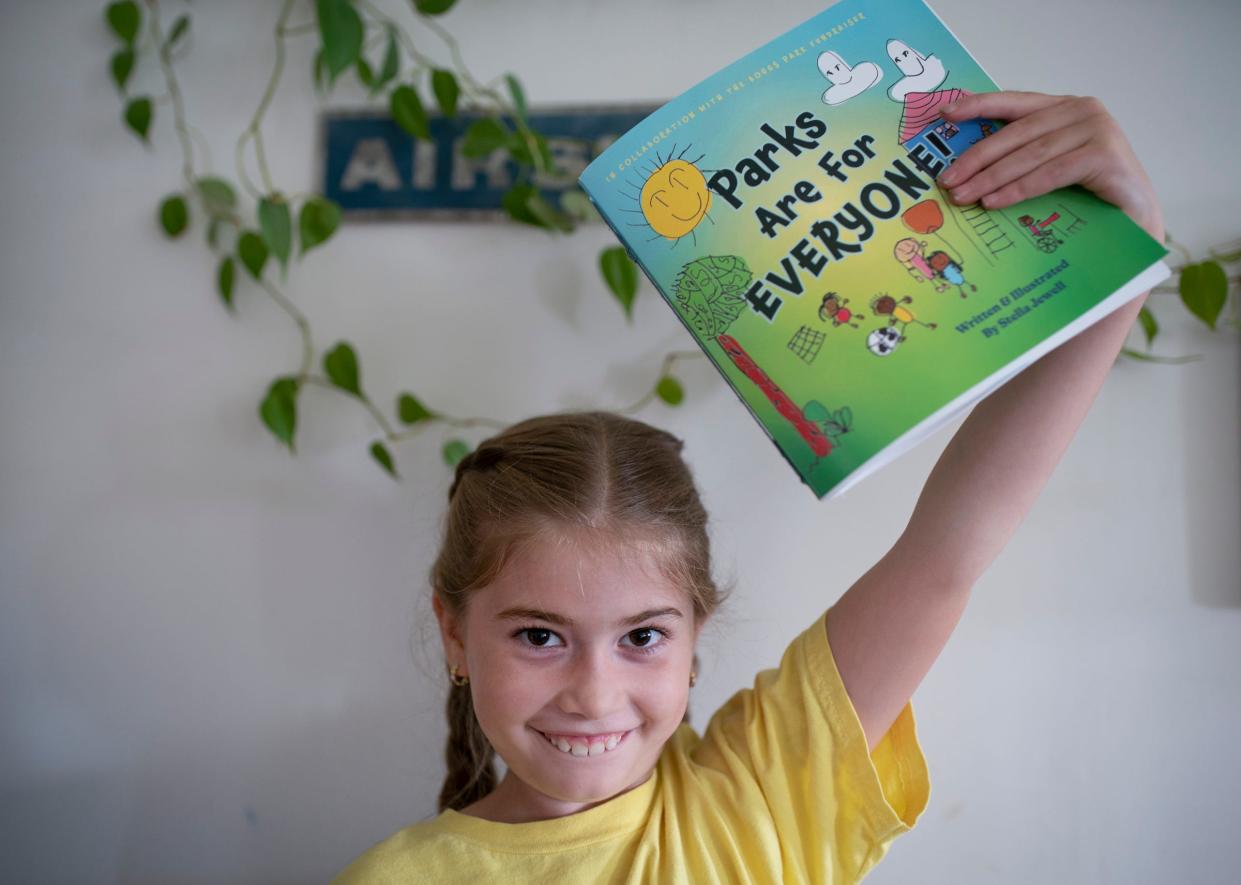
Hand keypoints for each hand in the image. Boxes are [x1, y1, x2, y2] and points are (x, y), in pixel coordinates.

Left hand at [936, 91, 1164, 241]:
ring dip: (992, 177)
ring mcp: (1097, 129)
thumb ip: (1020, 156)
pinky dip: (1019, 188)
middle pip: (1016, 133)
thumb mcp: (1048, 168)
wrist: (1136, 225)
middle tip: (947, 180)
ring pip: (1030, 154)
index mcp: (1064, 108)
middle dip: (977, 158)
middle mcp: (1082, 110)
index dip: (979, 105)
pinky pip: (1050, 173)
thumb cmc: (1088, 198)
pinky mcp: (1105, 155)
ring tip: (963, 196)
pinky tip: (994, 202)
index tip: (945, 113)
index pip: (1015, 102)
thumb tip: (966, 168)